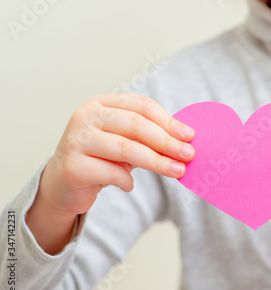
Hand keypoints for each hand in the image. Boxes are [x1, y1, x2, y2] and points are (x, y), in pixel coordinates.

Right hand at [26, 93, 194, 253]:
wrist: (62, 183)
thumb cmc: (100, 158)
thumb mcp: (123, 140)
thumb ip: (147, 136)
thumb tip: (185, 141)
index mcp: (101, 103)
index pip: (141, 106)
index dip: (168, 121)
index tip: (189, 135)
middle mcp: (86, 116)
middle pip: (136, 126)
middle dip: (167, 141)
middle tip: (189, 154)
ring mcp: (77, 139)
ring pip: (127, 149)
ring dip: (157, 162)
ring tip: (177, 171)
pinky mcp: (72, 166)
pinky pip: (112, 172)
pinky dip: (127, 181)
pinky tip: (130, 185)